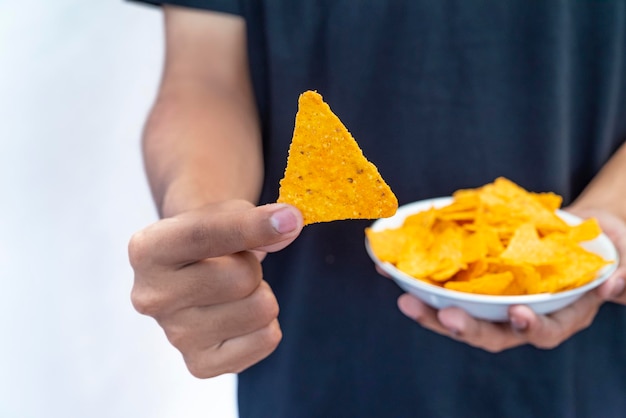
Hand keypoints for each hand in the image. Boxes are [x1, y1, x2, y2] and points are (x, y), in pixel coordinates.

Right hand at [128, 200, 302, 376]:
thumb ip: (254, 217)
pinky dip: (266, 324)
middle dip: (254, 265)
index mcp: (147, 250)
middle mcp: (152, 296)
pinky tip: (241, 314)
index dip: (252, 226)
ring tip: (236, 290)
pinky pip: (266, 340)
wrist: (192, 272)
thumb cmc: (211, 236)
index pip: (204, 235)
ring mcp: (175, 336)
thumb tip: (289, 225)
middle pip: (241, 277)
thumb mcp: (226, 212)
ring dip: (261, 294)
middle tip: (236, 264)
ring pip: (259, 310)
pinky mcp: (200, 365)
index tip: (290, 218)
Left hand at [395, 207, 625, 351]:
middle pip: (490, 333)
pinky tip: (392, 269)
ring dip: (430, 310)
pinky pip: (445, 287)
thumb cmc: (600, 252)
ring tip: (403, 297)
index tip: (517, 315)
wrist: (577, 236)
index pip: (543, 333)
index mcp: (557, 317)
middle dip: (465, 327)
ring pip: (460, 315)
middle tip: (441, 315)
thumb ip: (620, 276)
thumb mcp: (620, 260)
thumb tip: (614, 283)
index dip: (530, 328)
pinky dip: (419, 280)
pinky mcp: (474, 284)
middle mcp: (520, 316)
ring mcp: (494, 302)